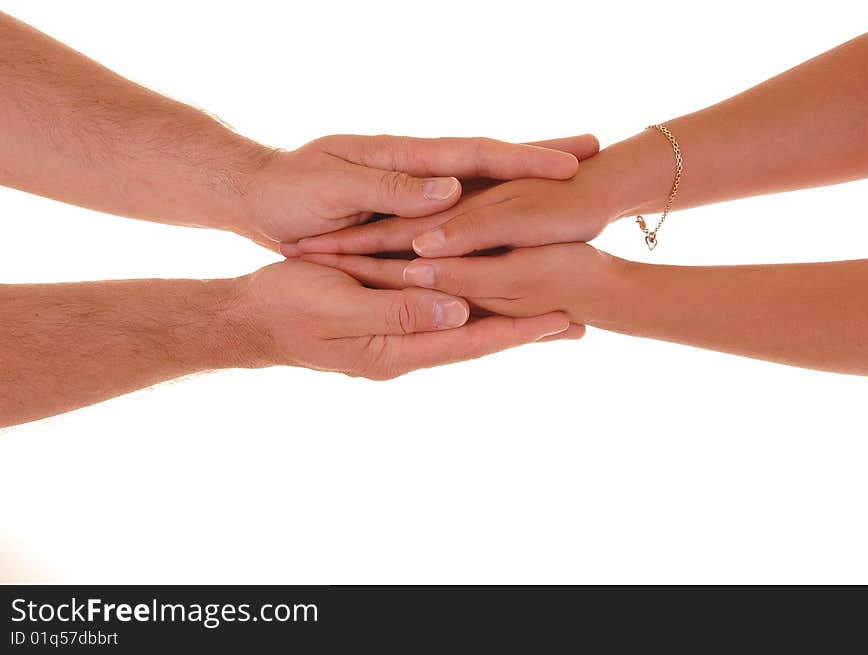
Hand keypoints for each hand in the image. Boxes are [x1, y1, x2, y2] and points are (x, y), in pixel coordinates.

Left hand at [295, 139, 637, 257]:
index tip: (569, 163)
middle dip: (541, 156)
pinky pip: (461, 214)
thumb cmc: (289, 189)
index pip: (475, 154)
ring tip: (576, 177)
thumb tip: (451, 191)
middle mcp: (420, 171)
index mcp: (405, 158)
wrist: (259, 197)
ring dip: (528, 180)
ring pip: (484, 186)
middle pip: (492, 161)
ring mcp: (417, 191)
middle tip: (595, 149)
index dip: (522, 159)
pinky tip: (520, 217)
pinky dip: (495, 209)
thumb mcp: (333, 186)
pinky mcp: (409, 214)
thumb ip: (390, 187)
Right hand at [299, 243, 631, 329]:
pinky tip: (492, 283)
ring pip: (463, 318)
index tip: (565, 323)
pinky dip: (471, 294)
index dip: (518, 331)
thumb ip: (396, 312)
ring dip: (505, 311)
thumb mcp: (338, 309)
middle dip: (526, 327)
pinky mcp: (389, 314)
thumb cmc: (286, 310)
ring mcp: (399, 331)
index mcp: (398, 349)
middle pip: (478, 334)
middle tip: (578, 319)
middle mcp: (408, 344)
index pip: (471, 340)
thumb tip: (456, 313)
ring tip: (549, 303)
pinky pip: (439, 304)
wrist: (250, 317)